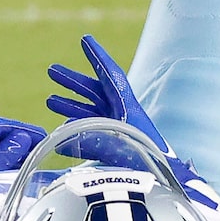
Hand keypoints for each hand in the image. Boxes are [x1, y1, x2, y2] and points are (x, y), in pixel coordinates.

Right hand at [45, 37, 214, 203]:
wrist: (170, 181)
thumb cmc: (149, 163)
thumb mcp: (121, 149)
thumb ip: (94, 142)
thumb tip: (65, 138)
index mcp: (128, 107)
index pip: (111, 75)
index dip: (97, 56)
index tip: (85, 39)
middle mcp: (122, 113)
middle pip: (95, 90)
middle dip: (73, 81)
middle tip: (51, 70)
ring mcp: (119, 128)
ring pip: (90, 111)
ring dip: (70, 105)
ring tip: (50, 101)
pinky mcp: (117, 145)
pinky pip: (92, 131)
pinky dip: (77, 130)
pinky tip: (61, 132)